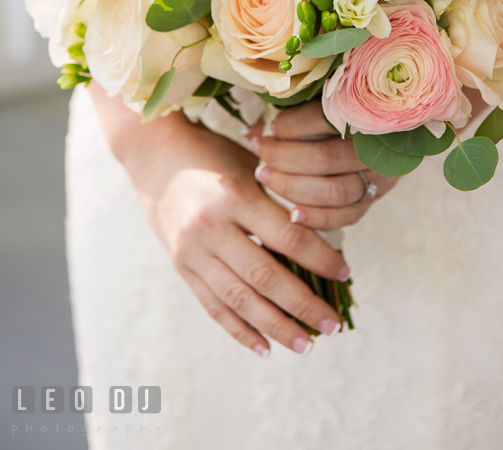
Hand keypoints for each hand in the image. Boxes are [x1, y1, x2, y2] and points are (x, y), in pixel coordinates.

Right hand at [98, 95, 348, 357]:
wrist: (156, 156)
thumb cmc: (214, 155)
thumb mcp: (249, 166)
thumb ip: (279, 200)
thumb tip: (323, 239)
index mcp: (235, 196)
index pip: (288, 237)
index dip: (321, 259)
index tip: (346, 273)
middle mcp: (211, 227)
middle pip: (266, 276)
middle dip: (303, 305)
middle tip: (332, 325)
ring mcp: (192, 251)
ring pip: (240, 299)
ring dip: (275, 326)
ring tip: (304, 344)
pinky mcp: (180, 267)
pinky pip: (213, 306)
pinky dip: (239, 330)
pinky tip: (264, 347)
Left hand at [247, 100, 399, 230]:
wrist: (393, 131)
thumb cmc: (349, 110)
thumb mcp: (325, 100)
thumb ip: (293, 112)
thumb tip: (254, 132)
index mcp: (370, 113)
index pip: (325, 119)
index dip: (292, 125)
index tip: (271, 127)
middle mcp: (379, 148)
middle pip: (324, 158)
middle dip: (283, 158)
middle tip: (260, 151)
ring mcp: (380, 177)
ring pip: (334, 191)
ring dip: (292, 187)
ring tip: (265, 176)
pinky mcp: (374, 199)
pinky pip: (346, 216)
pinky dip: (317, 218)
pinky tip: (293, 214)